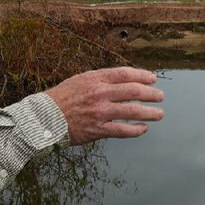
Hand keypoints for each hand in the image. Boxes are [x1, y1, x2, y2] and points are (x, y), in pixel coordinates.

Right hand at [46, 67, 163, 144]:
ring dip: (150, 112)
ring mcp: (100, 112)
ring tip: (159, 114)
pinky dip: (136, 130)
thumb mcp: (80, 80)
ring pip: (133, 111)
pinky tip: (143, 129)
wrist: (44, 117)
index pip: (125, 74)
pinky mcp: (98, 129)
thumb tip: (122, 81)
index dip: (142, 75)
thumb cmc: (61, 98)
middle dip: (151, 94)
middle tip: (160, 96)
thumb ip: (100, 80)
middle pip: (134, 91)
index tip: (153, 79)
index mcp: (95, 78)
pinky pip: (123, 130)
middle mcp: (99, 93)